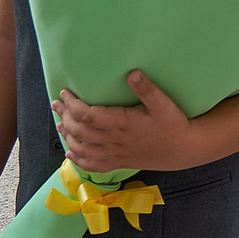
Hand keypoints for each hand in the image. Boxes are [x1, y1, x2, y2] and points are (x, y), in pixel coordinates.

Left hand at [53, 69, 205, 175]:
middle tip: (56, 104)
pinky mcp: (118, 163)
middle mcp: (114, 141)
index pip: (88, 115)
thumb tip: (132, 73)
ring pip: (83, 147)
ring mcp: (115, 154)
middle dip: (65, 116)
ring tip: (59, 122)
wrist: (182, 150)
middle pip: (80, 130)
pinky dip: (79, 159)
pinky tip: (71, 152)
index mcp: (122, 124)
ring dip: (68, 135)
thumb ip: (147, 89)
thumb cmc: (173, 124)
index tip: (65, 92)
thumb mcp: (164, 103)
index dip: (73, 104)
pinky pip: (93, 164)